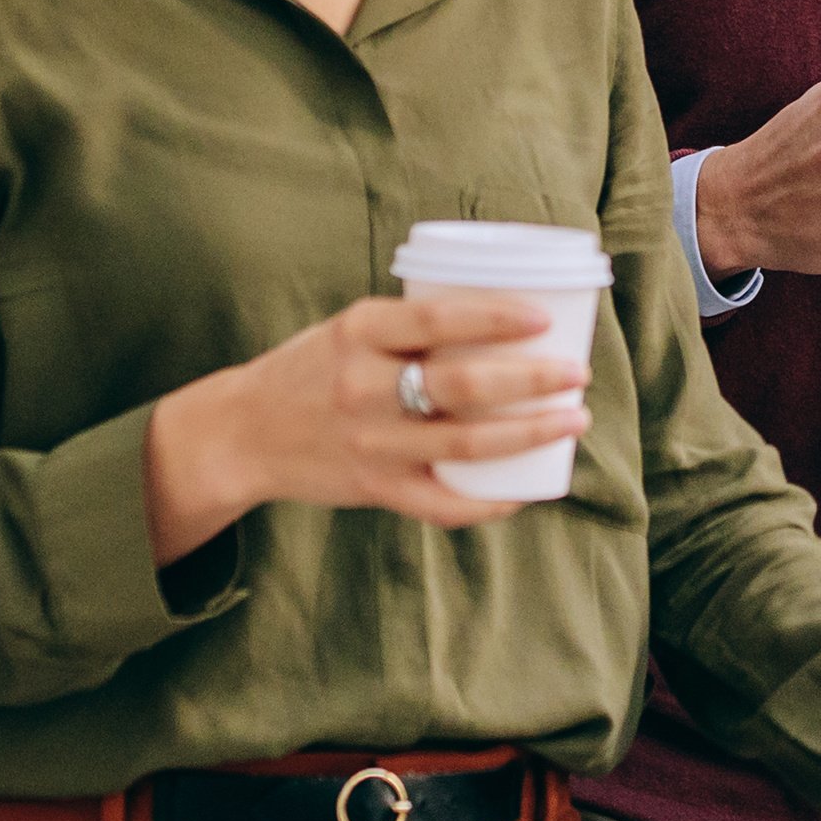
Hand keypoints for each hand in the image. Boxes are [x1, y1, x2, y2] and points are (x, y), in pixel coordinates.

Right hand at [138, 289, 585, 563]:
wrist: (244, 433)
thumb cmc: (312, 370)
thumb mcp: (349, 330)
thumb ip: (411, 328)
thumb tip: (505, 320)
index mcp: (358, 332)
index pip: (438, 319)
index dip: (497, 317)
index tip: (544, 318)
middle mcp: (363, 386)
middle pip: (463, 385)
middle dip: (532, 381)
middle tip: (577, 374)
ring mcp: (371, 442)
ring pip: (465, 445)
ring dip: (529, 434)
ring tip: (572, 420)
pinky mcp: (374, 487)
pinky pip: (442, 503)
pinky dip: (488, 501)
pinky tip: (524, 491)